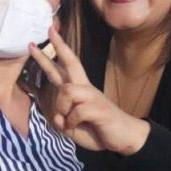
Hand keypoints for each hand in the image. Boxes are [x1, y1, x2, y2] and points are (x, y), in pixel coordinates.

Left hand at [29, 28, 149, 154]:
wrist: (124, 138)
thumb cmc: (98, 129)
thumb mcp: (72, 126)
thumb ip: (61, 119)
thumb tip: (57, 116)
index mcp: (80, 89)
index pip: (66, 66)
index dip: (56, 50)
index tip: (48, 32)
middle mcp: (85, 88)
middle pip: (71, 63)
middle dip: (58, 47)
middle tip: (46, 32)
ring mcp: (93, 96)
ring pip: (66, 91)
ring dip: (61, 108)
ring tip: (65, 121)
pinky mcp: (98, 108)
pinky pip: (75, 111)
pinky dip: (70, 122)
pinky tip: (75, 127)